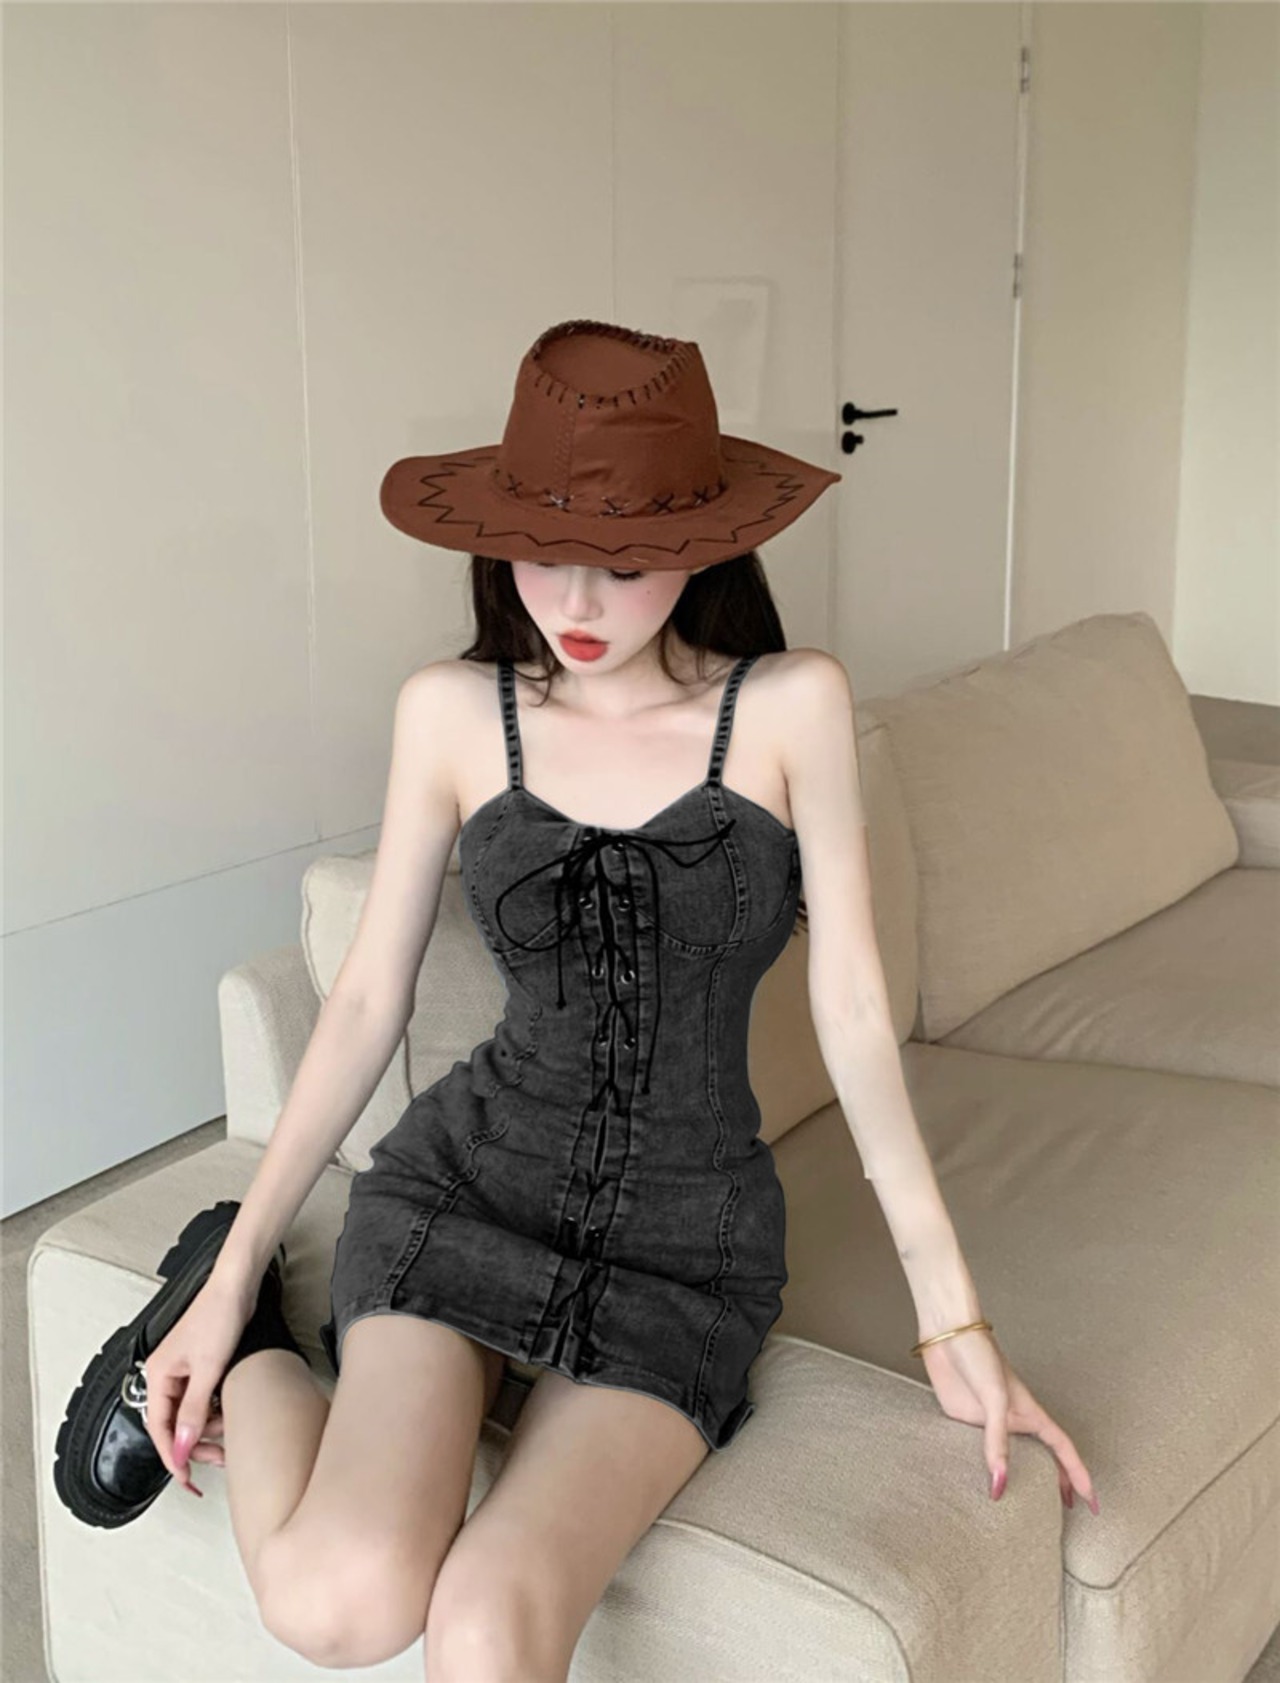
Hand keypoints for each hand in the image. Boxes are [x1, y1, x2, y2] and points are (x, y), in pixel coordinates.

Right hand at [142, 1275, 255, 1497]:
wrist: (237, 1287)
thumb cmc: (218, 1315)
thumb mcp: (208, 1369)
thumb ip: (194, 1410)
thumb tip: (182, 1446)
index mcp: (159, 1376)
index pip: (160, 1429)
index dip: (173, 1456)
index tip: (186, 1478)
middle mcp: (167, 1375)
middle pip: (175, 1425)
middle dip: (195, 1444)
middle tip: (217, 1460)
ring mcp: (184, 1370)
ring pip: (191, 1415)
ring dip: (209, 1428)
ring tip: (230, 1431)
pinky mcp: (202, 1366)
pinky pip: (203, 1400)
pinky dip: (215, 1411)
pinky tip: (229, 1414)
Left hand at [918, 1327, 1099, 1513]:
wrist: (946, 1335)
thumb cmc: (980, 1356)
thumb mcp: (995, 1400)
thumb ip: (998, 1442)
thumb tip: (1000, 1486)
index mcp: (1028, 1413)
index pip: (1062, 1450)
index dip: (1078, 1475)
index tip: (1092, 1500)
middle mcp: (1011, 1421)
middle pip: (1040, 1457)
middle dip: (1056, 1481)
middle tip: (1066, 1511)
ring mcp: (987, 1423)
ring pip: (1008, 1457)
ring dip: (1018, 1478)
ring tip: (1025, 1506)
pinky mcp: (963, 1422)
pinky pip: (976, 1452)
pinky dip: (981, 1469)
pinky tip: (977, 1483)